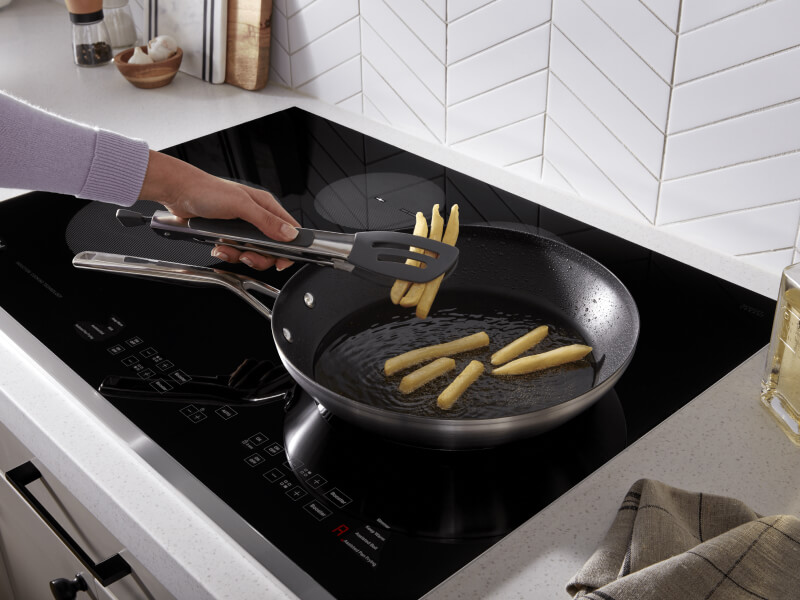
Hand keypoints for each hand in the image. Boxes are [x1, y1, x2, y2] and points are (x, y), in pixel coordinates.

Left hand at [138, 150, 300, 270]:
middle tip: (247, 256)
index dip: (288, 248)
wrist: (178, 192)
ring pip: (253, 252)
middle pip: (271, 248)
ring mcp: (242, 227)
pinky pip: (235, 251)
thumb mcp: (241, 205)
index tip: (280, 260)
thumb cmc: (206, 190)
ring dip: (239, 255)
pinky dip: (227, 253)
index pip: (288, 230)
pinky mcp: (228, 234)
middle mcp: (256, 216)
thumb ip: (267, 221)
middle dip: (259, 257)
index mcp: (265, 206)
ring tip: (227, 248)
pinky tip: (219, 247)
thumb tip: (289, 234)